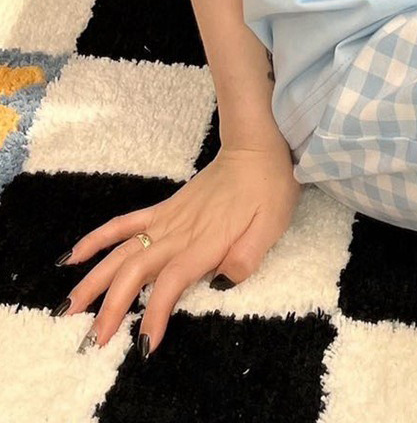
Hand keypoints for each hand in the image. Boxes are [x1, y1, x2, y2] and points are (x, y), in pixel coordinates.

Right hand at [54, 140, 301, 355]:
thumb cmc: (269, 188)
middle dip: (113, 308)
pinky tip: (73, 257)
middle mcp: (179, 234)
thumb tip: (220, 284)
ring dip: (94, 281)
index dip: (155, 314)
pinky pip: (124, 224)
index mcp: (206, 242)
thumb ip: (247, 256)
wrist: (256, 148)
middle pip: (135, 273)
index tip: (145, 344)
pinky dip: (97, 239)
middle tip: (95, 341)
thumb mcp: (272, 225)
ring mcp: (167, 220)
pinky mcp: (164, 209)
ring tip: (68, 310)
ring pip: (122, 253)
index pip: (171, 284)